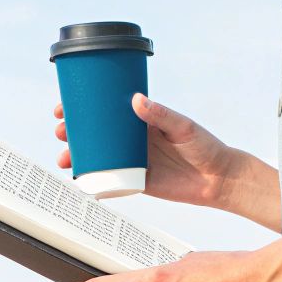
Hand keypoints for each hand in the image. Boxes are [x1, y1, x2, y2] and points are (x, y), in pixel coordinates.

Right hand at [55, 94, 241, 207]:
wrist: (219, 180)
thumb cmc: (206, 147)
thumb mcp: (183, 126)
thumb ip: (161, 114)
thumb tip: (136, 99)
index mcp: (141, 121)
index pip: (106, 111)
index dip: (83, 108)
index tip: (65, 107)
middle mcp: (133, 140)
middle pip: (95, 134)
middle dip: (73, 133)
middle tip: (61, 132)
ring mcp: (132, 160)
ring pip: (97, 157)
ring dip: (77, 157)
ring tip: (65, 159)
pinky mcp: (136, 182)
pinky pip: (109, 181)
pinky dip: (92, 182)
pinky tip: (78, 181)